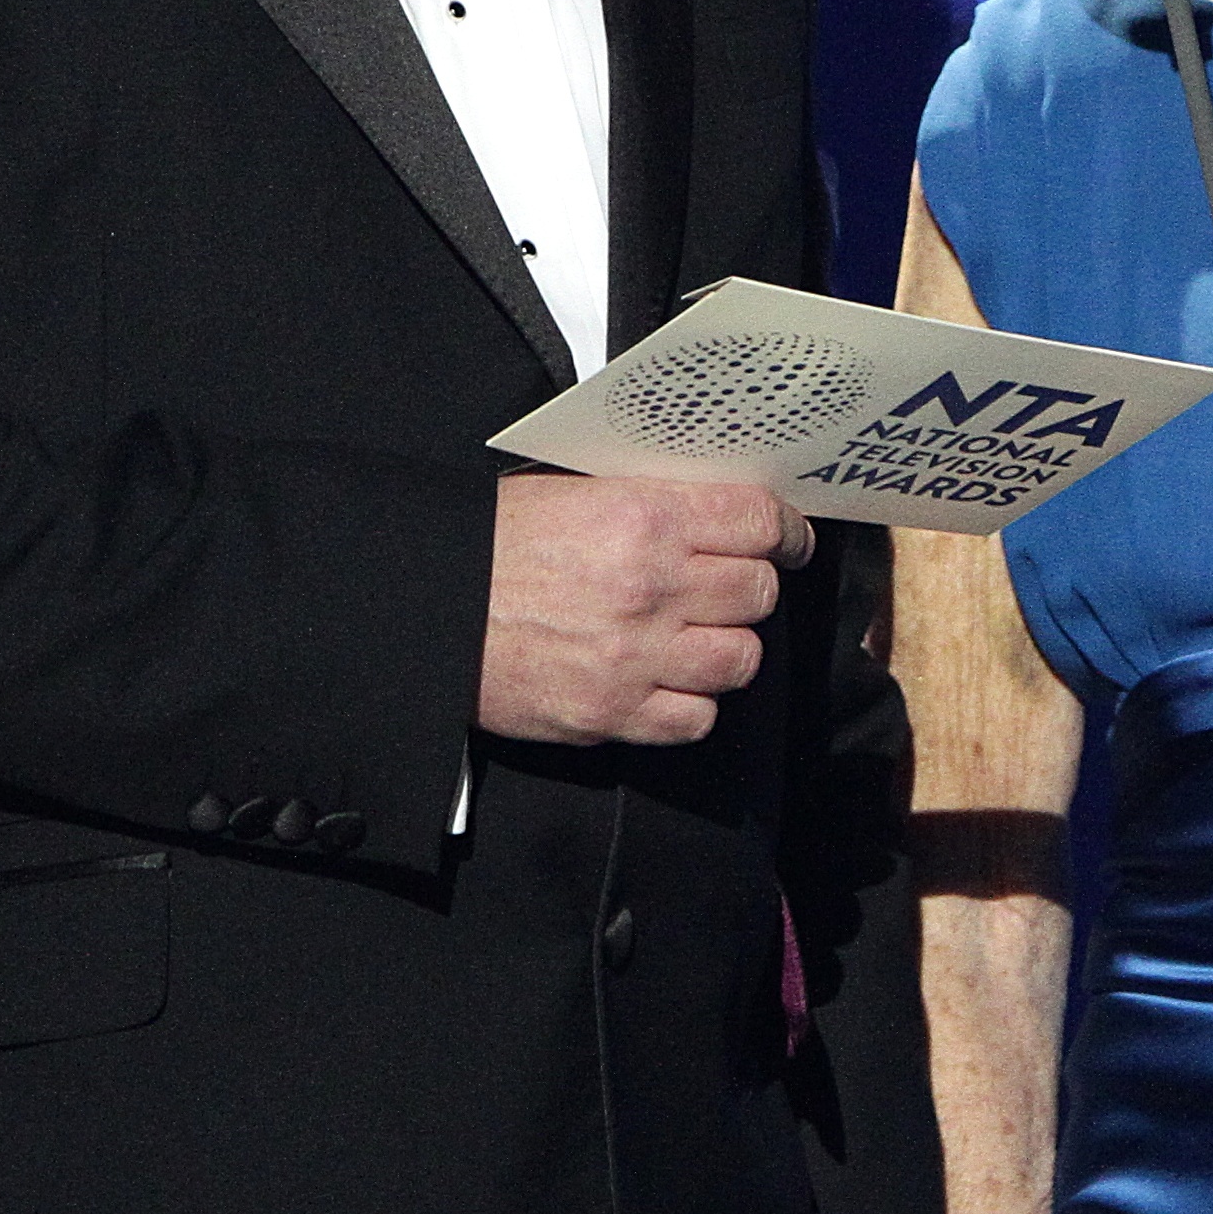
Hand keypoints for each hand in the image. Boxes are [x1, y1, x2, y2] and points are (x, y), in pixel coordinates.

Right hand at [478, 475, 813, 744]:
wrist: (428, 608)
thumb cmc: (493, 546)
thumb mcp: (574, 494)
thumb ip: (651, 503)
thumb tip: (714, 512)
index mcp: (643, 518)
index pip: (757, 522)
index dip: (783, 532)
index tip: (784, 542)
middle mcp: (650, 587)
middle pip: (757, 593)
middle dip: (750, 589)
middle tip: (728, 588)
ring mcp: (636, 656)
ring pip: (741, 659)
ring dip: (725, 648)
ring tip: (696, 638)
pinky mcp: (613, 713)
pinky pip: (696, 719)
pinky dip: (691, 704)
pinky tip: (667, 683)